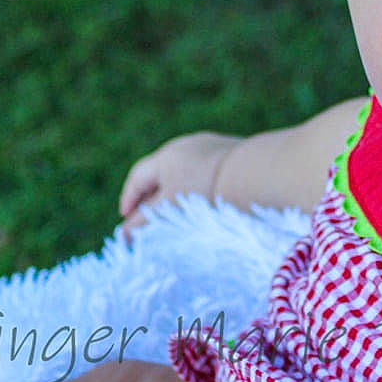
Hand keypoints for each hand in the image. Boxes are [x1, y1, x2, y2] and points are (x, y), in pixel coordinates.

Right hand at [117, 130, 241, 236]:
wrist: (259, 173)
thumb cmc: (208, 192)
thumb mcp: (172, 209)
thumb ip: (145, 223)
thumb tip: (123, 236)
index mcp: (166, 156)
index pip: (139, 175)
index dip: (130, 197)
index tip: (126, 216)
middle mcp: (186, 145)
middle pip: (162, 170)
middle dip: (155, 194)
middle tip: (151, 217)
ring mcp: (213, 145)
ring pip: (189, 170)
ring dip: (181, 190)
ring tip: (182, 211)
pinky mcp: (236, 151)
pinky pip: (212, 170)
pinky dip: (205, 185)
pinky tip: (213, 201)